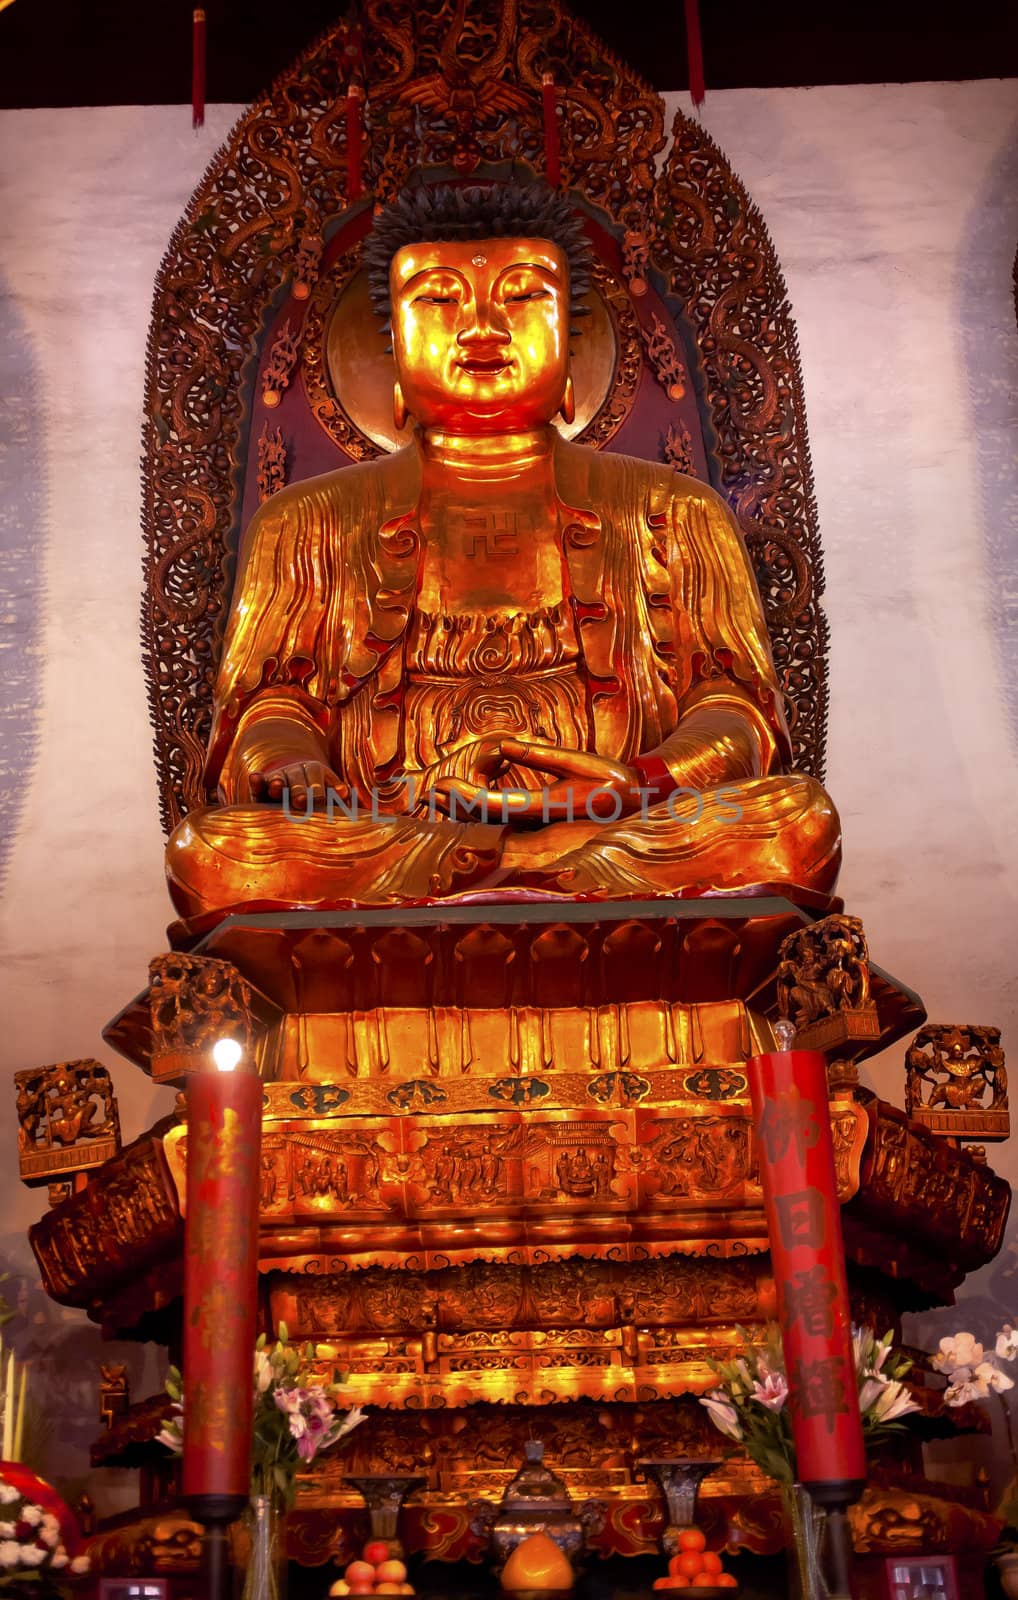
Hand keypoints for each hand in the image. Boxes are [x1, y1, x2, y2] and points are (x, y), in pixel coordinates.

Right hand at [248, 758, 347, 809]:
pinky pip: (258, 783)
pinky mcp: (261, 786)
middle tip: (302, 801)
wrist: (293, 783)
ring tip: (277, 787)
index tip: (322, 800)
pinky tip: (254, 777)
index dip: (321, 790)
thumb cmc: (318, 794)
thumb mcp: (330, 790)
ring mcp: (278, 778)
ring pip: (277, 780)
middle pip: (298, 781)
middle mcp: (296, 772)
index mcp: (316, 772)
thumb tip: (346, 793)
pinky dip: (256, 781)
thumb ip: (338, 794)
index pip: (318, 779)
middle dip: (300, 791)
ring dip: (277, 784)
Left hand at [429, 738, 640, 826]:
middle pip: (485, 822)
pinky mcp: (537, 827)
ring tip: (438, 796)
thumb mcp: (579, 762)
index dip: (465, 798)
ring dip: (463, 811)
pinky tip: (471, 793)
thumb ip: (541, 755)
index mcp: (545, 808)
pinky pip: (502, 821)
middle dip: (454, 808)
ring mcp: (536, 830)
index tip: (442, 786)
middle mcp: (537, 825)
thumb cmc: (612, 781)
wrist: (637, 803)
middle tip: (426, 793)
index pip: (496, 806)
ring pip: (490, 825)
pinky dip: (480, 810)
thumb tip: (506, 746)